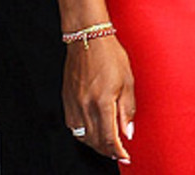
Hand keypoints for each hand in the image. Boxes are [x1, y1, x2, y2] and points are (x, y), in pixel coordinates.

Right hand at [62, 36, 135, 163]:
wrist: (88, 37)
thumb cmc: (109, 55)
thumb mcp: (127, 81)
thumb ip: (128, 109)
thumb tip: (127, 132)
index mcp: (102, 102)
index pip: (109, 138)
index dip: (118, 151)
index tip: (125, 156)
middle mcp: (85, 106)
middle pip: (95, 141)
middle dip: (108, 150)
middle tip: (119, 152)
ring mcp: (73, 103)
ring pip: (82, 136)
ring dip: (95, 144)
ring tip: (107, 144)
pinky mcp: (67, 99)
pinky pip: (72, 126)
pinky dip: (83, 133)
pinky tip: (91, 131)